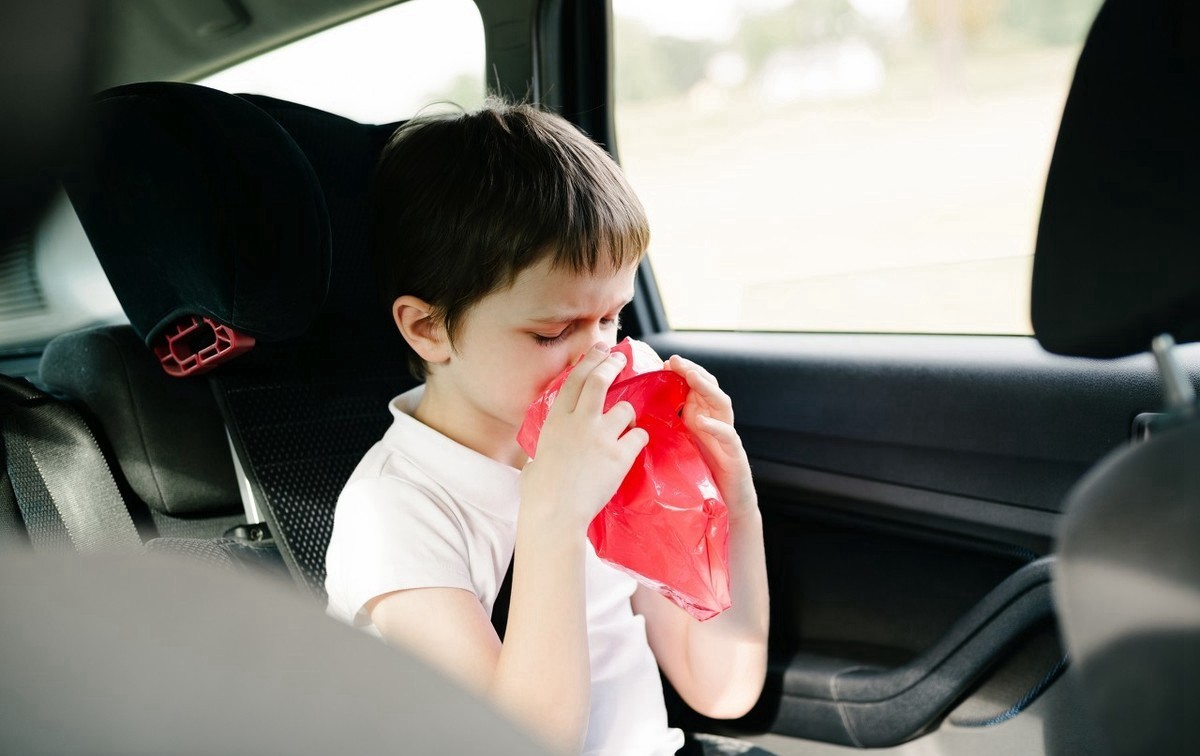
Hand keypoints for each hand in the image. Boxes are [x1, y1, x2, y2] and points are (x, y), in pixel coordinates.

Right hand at [520, 344, 649, 534]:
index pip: (574, 380)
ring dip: (628, 414)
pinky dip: (639, 439)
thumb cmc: (539, 494)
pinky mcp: (619, 456)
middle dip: (612, 364)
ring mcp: (600, 437)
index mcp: (556, 421)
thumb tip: (540, 459)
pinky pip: (639, 436)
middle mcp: (579, 422)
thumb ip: (545, 450)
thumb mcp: (536, 460)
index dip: (589, 361)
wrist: (555, 514)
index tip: (599, 351)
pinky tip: (635, 445)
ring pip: (625, 409)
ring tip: (626, 425)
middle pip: (599, 381)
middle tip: (620, 359)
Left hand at [665, 355, 757, 518]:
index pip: (694, 386)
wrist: (725, 505)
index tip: (663, 363)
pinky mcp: (735, 456)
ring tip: (692, 378)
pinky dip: (717, 427)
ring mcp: (727, 437)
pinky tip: (702, 421)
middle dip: (693, 372)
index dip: (681, 372)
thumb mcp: (678, 447)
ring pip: (722, 403)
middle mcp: (716, 422)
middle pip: (709, 388)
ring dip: (707, 388)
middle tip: (675, 361)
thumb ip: (666, 428)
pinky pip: (728, 436)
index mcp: (701, 418)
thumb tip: (634, 415)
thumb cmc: (698, 475)